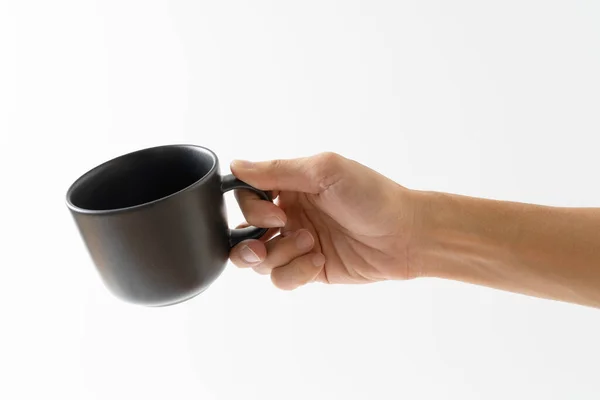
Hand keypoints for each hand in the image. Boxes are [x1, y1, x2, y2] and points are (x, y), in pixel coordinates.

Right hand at [228, 152, 418, 289]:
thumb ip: (278, 170)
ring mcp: (297, 244)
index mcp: (290, 186)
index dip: (252, 208)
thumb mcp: (324, 171)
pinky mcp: (308, 269)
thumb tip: (236, 166)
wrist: (406, 235)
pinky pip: (281, 278)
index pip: (246, 196)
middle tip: (278, 235)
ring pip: (259, 260)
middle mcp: (289, 214)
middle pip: (244, 233)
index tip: (277, 212)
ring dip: (279, 254)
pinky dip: (295, 272)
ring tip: (310, 244)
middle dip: (251, 240)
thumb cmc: (372, 195)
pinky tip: (319, 260)